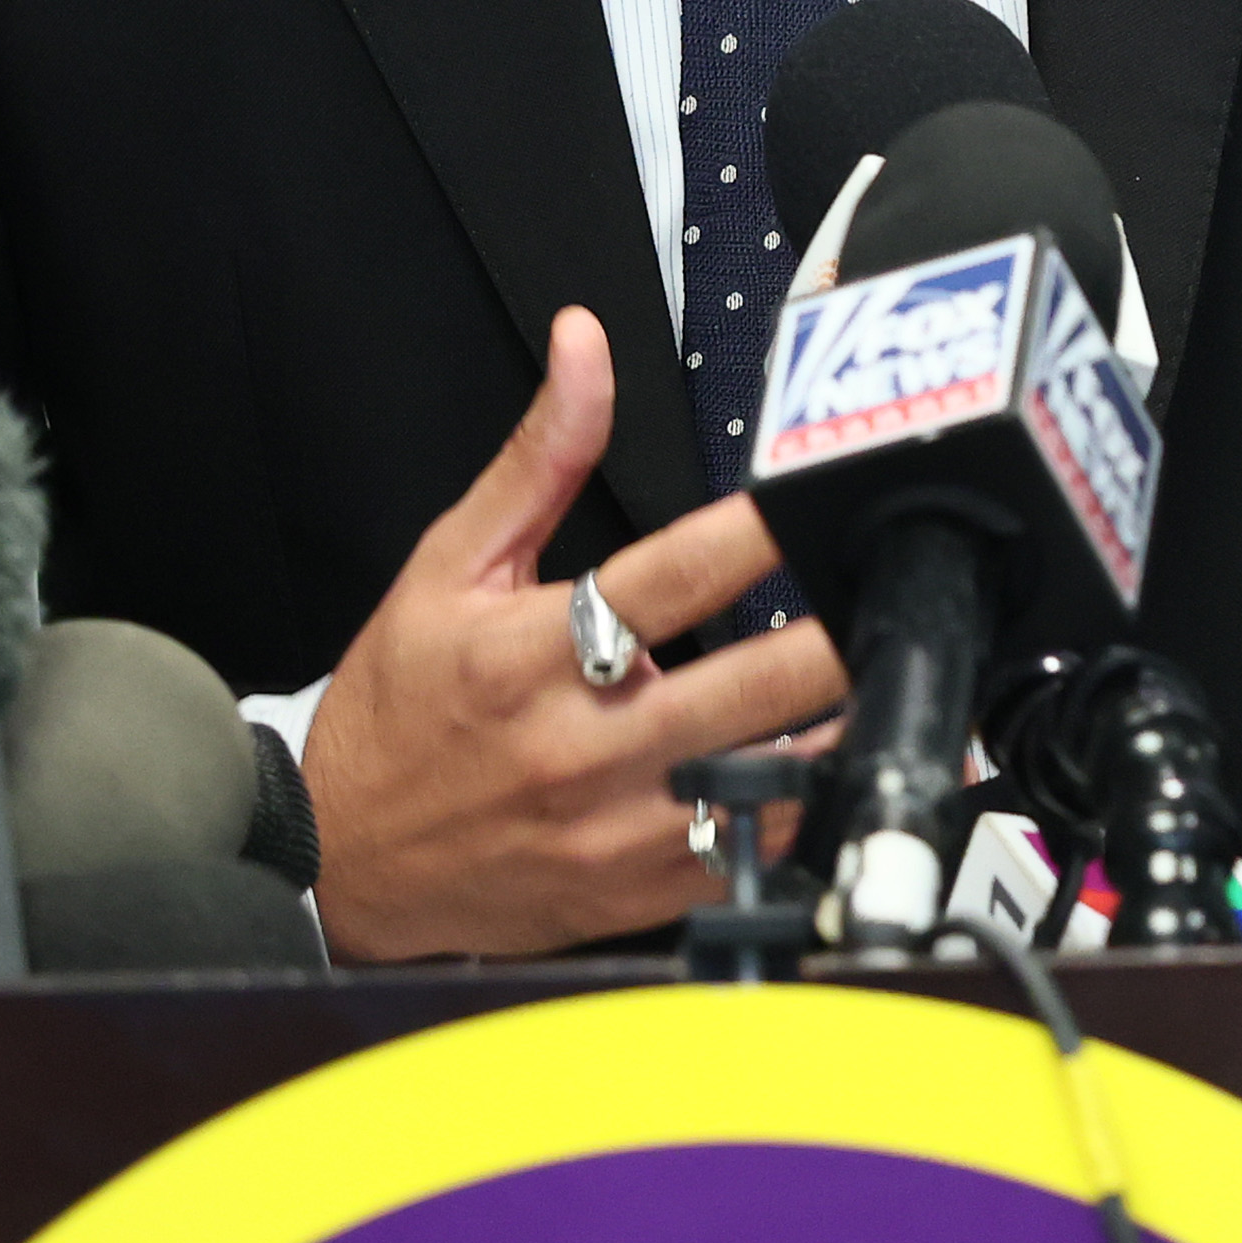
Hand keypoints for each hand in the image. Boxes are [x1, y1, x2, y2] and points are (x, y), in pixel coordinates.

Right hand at [296, 310, 850, 958]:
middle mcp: (578, 747)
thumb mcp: (447, 568)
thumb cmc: (398, 713)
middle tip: (901, 597)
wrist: (339, 864)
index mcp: (527, 656)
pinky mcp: (636, 895)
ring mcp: (614, 831)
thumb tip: (585, 347)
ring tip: (901, 679)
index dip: (756, 532)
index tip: (817, 495)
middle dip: (836, 641)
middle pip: (746, 687)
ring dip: (842, 731)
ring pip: (766, 783)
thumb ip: (536, 458)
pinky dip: (809, 815)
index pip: (668, 578)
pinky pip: (750, 857)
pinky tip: (852, 772)